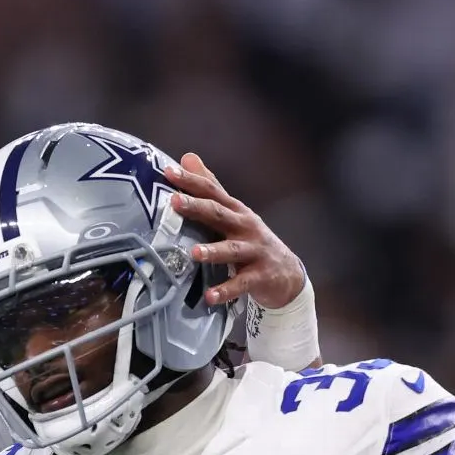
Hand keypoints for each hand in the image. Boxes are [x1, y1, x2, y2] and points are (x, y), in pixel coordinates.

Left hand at [163, 153, 304, 308]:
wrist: (287, 274)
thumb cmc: (250, 240)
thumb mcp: (232, 212)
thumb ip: (210, 187)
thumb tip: (187, 157)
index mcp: (235, 211)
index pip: (211, 191)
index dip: (191, 181)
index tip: (168, 171)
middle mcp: (245, 227)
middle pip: (219, 214)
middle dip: (197, 207)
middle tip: (174, 202)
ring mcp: (254, 251)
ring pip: (231, 250)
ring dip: (213, 251)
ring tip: (193, 253)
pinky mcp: (260, 276)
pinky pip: (241, 284)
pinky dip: (226, 291)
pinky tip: (210, 297)